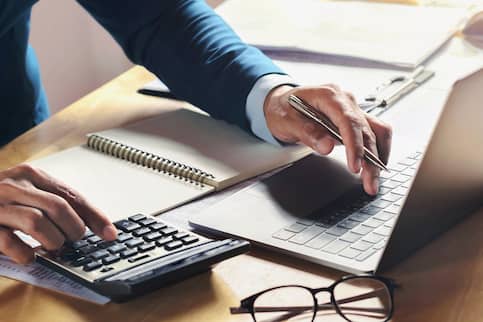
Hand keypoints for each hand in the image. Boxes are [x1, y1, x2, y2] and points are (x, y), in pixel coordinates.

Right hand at [0, 164, 116, 263]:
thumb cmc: (1, 198)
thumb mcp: (30, 191)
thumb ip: (55, 202)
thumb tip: (92, 223)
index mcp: (32, 175)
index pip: (73, 195)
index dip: (95, 216)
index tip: (110, 233)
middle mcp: (15, 185)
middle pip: (59, 207)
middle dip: (74, 229)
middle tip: (75, 240)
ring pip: (37, 222)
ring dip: (53, 241)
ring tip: (54, 247)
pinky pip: (8, 241)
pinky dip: (25, 253)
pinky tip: (29, 256)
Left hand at [264, 85, 391, 194]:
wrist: (282, 103)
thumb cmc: (283, 109)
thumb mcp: (286, 120)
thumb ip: (307, 132)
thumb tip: (327, 146)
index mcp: (329, 96)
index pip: (349, 121)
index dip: (355, 145)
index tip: (355, 166)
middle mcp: (345, 101)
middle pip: (366, 130)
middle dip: (370, 159)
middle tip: (369, 183)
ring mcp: (352, 109)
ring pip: (376, 131)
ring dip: (378, 156)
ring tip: (373, 179)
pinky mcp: (354, 120)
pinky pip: (374, 133)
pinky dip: (377, 150)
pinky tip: (373, 166)